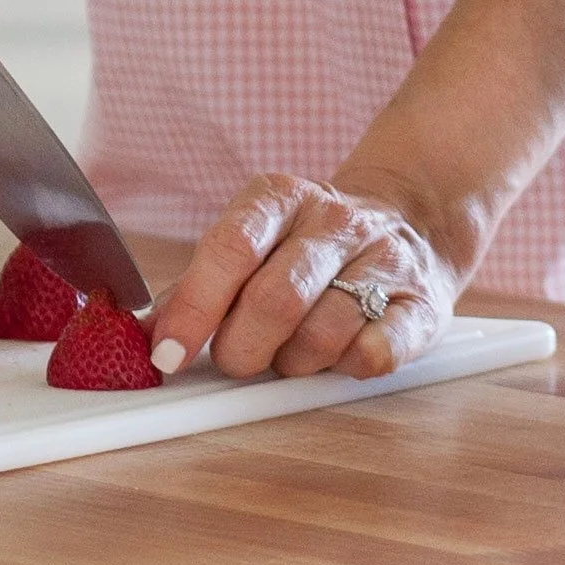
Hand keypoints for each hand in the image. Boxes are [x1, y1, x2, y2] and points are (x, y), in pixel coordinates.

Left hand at [144, 172, 459, 382]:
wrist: (416, 214)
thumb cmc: (312, 246)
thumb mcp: (255, 241)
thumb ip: (199, 285)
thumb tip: (141, 333)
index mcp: (282, 199)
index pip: (231, 247)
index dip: (194, 307)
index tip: (168, 355)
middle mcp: (336, 221)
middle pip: (275, 298)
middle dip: (244, 348)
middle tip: (241, 358)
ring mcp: (385, 257)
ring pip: (323, 334)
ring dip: (295, 362)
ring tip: (295, 351)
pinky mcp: (422, 302)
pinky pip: (377, 352)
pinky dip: (348, 366)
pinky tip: (342, 352)